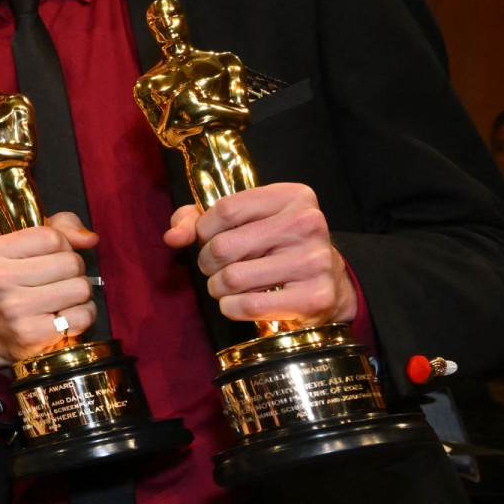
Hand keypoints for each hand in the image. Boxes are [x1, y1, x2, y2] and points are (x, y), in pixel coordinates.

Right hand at [0, 213, 96, 366]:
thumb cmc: (19, 282)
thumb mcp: (27, 246)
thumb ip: (61, 228)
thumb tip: (91, 239)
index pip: (51, 236)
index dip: (63, 245)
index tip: (51, 257)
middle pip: (70, 262)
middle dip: (74, 270)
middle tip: (58, 281)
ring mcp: (13, 309)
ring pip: (81, 288)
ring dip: (80, 293)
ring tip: (62, 298)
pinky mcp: (32, 334)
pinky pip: (83, 315)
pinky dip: (83, 314)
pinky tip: (65, 316)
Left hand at [162, 182, 355, 325]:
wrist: (330, 284)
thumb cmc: (275, 247)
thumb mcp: (244, 221)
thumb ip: (197, 220)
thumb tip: (173, 236)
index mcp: (292, 196)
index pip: (225, 210)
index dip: (203, 230)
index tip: (208, 240)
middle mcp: (308, 224)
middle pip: (224, 246)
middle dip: (208, 263)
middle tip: (217, 268)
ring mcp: (315, 261)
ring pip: (232, 278)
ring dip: (218, 288)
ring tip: (229, 286)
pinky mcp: (315, 297)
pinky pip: (250, 304)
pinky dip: (232, 307)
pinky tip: (240, 303)